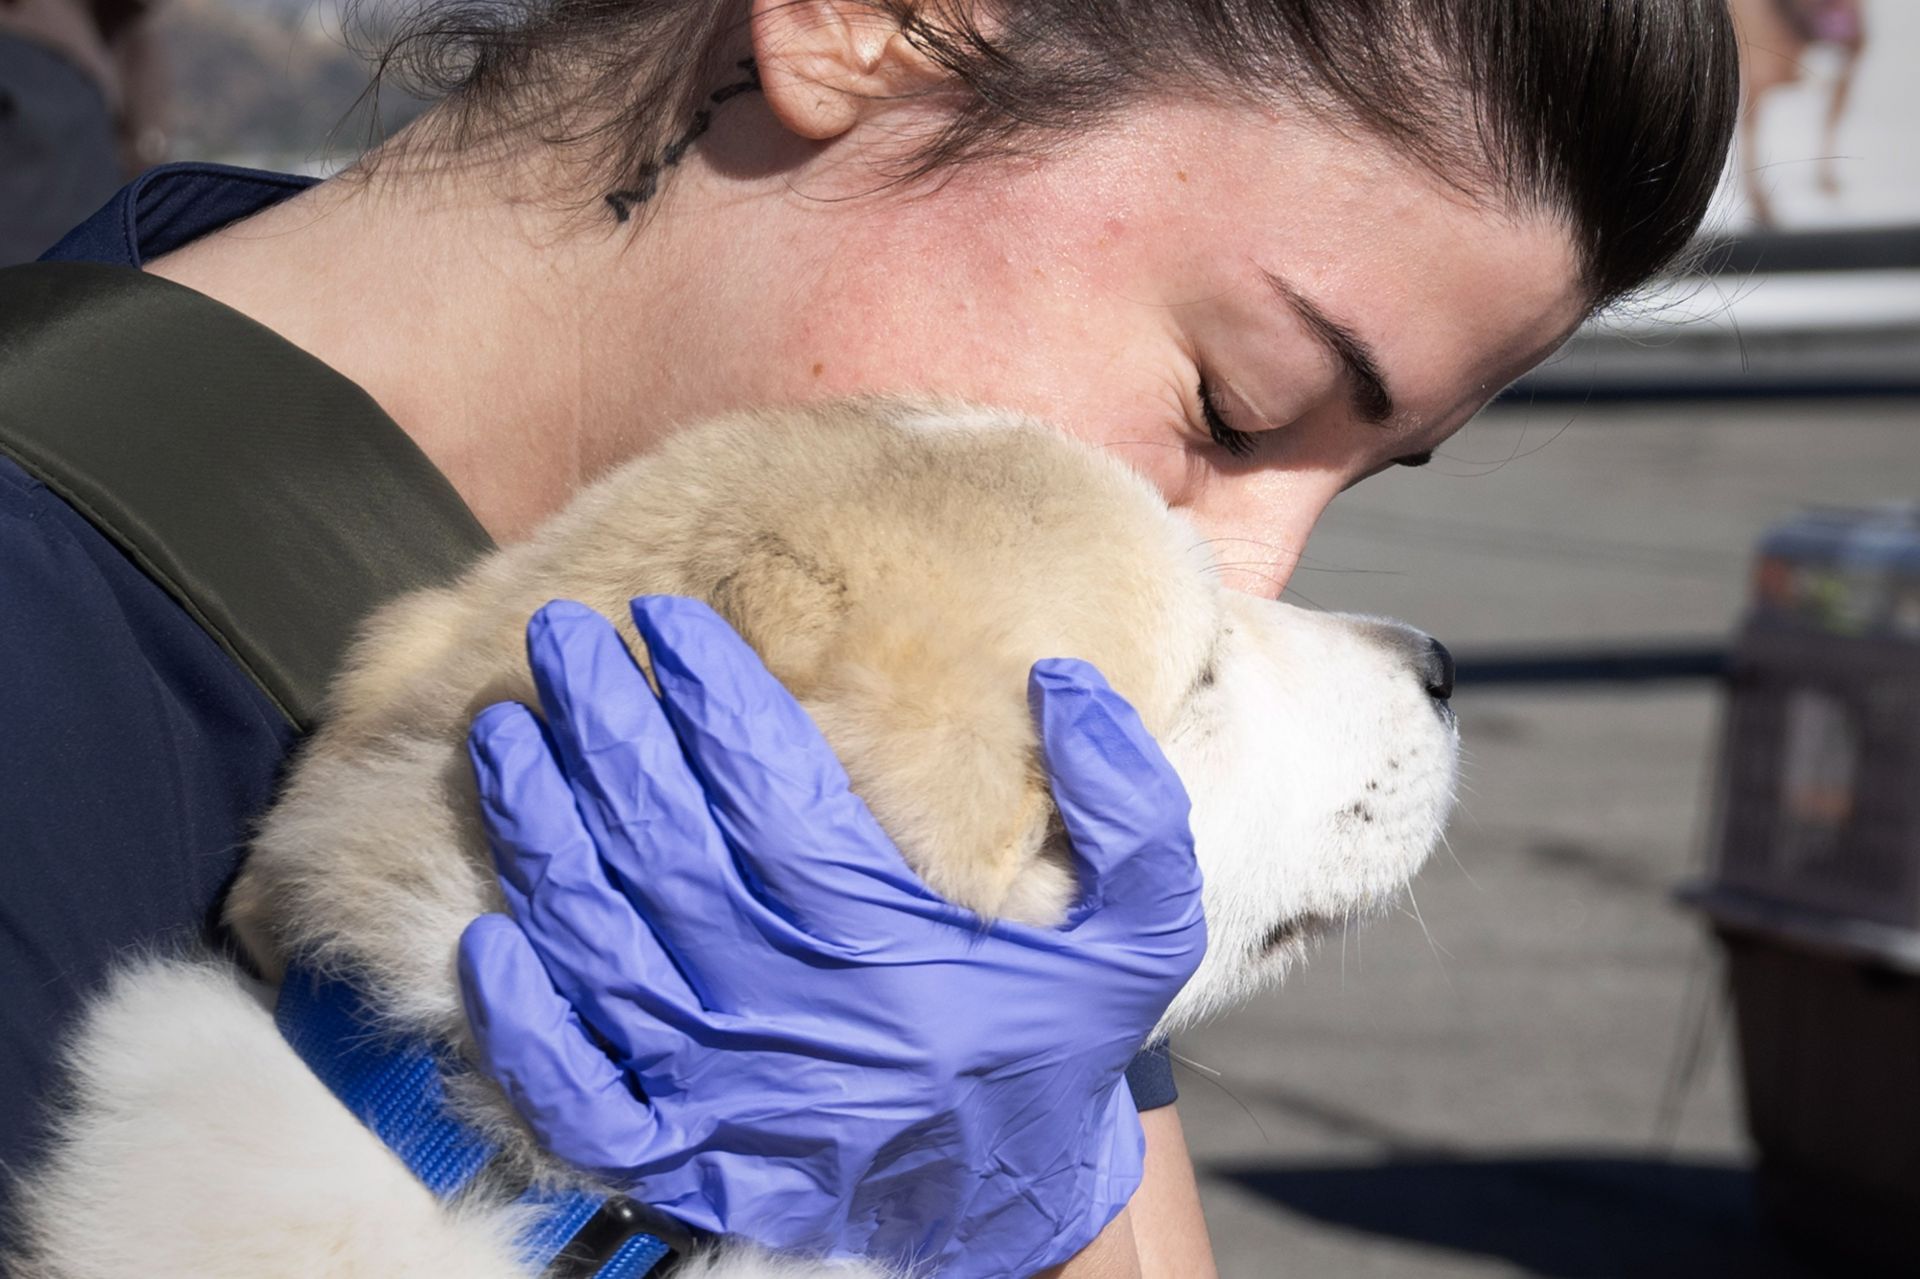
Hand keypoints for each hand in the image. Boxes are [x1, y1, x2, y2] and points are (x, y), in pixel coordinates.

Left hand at [457, 596, 1205, 1277]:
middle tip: (558, 639)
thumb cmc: (1054, 1042)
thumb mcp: (1140, 928)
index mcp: (892, 943)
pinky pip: (577, 1096)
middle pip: (664, 847)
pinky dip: (523, 1026)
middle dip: (603, 727)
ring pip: (601, 944)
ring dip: (541, 832)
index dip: (711, 692)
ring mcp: (727, 1092)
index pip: (775, 790)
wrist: (1007, 1205)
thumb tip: (1064, 680)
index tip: (668, 616)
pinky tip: (487, 940)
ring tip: (504, 734)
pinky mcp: (686, 1158)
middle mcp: (795, 1012)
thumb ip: (1126, 805)